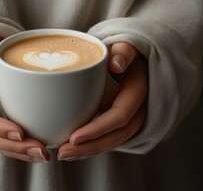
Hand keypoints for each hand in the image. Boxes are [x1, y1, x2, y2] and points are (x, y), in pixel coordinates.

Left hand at [58, 42, 147, 160]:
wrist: (130, 59)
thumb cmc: (123, 52)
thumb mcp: (126, 47)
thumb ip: (124, 52)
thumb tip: (116, 64)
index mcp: (139, 90)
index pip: (120, 115)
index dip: (99, 129)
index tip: (74, 138)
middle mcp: (139, 109)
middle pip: (118, 136)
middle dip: (91, 147)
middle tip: (63, 153)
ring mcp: (132, 117)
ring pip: (114, 141)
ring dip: (89, 151)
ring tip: (64, 155)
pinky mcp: (120, 121)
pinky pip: (109, 137)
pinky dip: (92, 145)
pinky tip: (74, 149)